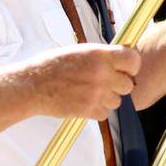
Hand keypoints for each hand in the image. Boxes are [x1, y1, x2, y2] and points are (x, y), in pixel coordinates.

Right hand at [16, 43, 140, 120]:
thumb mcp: (80, 51)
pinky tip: (84, 101)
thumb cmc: (53, 65)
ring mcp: (96, 94)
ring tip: (90, 91)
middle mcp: (101, 74)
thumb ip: (102, 55)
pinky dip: (97, 110)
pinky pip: (105, 113)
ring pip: (118, 101)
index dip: (132, 65)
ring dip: (108, 97)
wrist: (33, 85)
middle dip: (119, 84)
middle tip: (105, 81)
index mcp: (99, 55)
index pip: (133, 61)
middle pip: (128, 84)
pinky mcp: (88, 110)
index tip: (126, 67)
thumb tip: (121, 58)